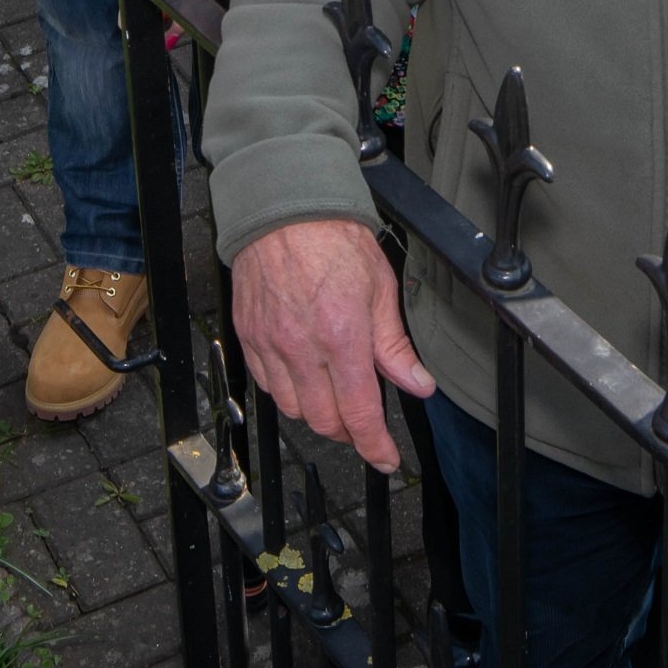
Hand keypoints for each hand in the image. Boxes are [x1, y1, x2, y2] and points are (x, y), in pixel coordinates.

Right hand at [232, 218, 434, 472]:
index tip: (386, 458)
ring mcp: (271, 344)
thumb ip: (395, 346)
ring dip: (317, 415)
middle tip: (364, 425)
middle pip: (323, 420)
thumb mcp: (381, 289)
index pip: (359, 412)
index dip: (375, 446)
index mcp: (342, 336)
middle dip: (348, 433)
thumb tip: (418, 383)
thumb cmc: (335, 239)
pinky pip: (266, 384)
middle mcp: (303, 347)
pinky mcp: (249, 337)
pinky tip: (304, 379)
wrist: (285, 209)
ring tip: (335, 399)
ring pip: (292, 409)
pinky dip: (287, 392)